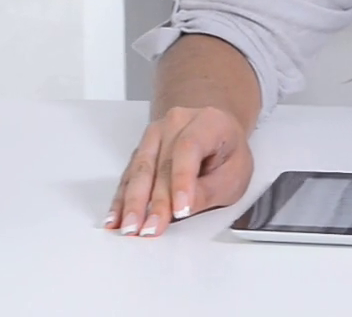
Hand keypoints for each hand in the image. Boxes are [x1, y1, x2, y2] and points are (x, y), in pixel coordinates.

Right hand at [106, 105, 253, 237]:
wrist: (219, 135)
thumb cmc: (229, 155)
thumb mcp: (235, 176)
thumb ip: (209, 192)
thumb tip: (182, 211)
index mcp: (208, 122)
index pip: (188, 148)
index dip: (182, 181)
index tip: (180, 211)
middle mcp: (176, 123)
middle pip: (160, 162)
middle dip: (154, 201)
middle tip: (149, 229)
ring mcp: (155, 135)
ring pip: (140, 170)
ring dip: (132, 202)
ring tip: (129, 227)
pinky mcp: (142, 150)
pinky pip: (129, 175)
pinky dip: (122, 199)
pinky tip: (116, 218)